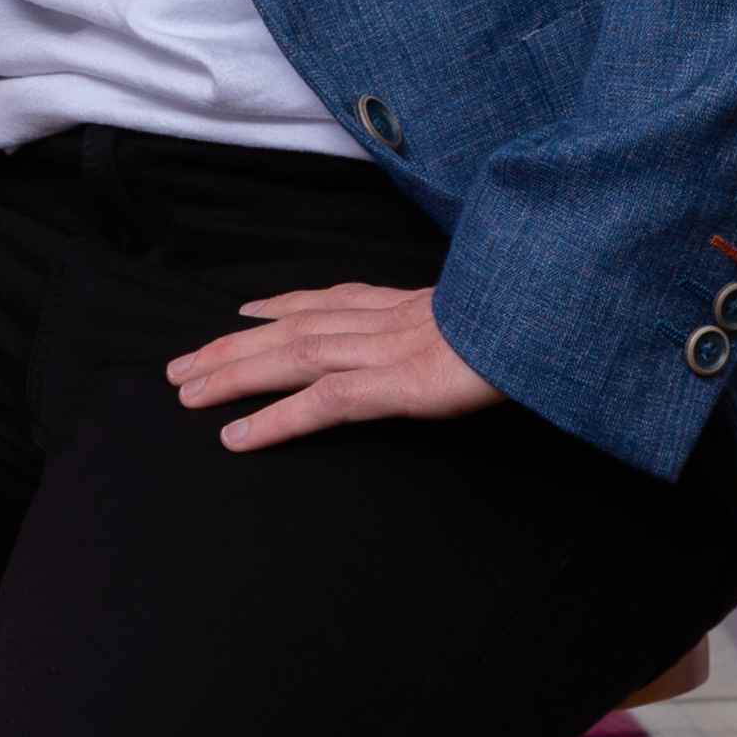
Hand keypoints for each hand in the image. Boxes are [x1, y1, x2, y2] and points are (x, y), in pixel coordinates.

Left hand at [165, 281, 500, 450]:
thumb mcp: (494, 314)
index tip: (249, 309)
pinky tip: (237, 436)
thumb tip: (466, 332)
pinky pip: (320, 403)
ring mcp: (384, 350)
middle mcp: (385, 319)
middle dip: (234, 344)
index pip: (333, 299)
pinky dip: (274, 420)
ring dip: (233, 372)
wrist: (553, 319)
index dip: (286, 303)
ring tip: (187, 391)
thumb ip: (465, 322)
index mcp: (410, 303)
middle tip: (183, 363)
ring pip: (289, 357)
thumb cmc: (532, 322)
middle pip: (292, 326)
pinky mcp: (392, 386)